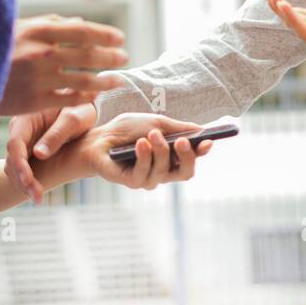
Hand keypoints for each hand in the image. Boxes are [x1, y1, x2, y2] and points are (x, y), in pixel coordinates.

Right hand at [0, 15, 128, 114]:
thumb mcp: (18, 27)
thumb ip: (50, 23)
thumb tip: (80, 23)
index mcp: (38, 30)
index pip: (82, 30)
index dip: (104, 34)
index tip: (120, 38)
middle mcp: (41, 53)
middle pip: (87, 54)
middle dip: (110, 56)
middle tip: (124, 57)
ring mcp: (39, 78)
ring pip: (83, 79)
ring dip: (104, 79)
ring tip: (117, 79)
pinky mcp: (34, 100)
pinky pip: (68, 99)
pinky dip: (86, 97)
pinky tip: (96, 95)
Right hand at [4, 103, 99, 203]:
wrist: (81, 108)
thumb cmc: (79, 109)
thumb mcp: (74, 119)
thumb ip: (57, 134)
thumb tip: (39, 154)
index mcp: (26, 119)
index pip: (15, 143)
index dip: (19, 164)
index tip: (28, 181)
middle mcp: (19, 131)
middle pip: (12, 159)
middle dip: (22, 180)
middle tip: (37, 196)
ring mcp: (22, 142)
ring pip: (14, 168)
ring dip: (24, 184)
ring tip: (38, 198)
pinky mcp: (27, 152)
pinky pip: (22, 169)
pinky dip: (28, 182)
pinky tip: (37, 193)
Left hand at [75, 113, 213, 190]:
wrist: (97, 139)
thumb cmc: (126, 131)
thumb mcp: (155, 123)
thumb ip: (176, 128)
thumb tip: (201, 129)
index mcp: (172, 156)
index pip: (193, 158)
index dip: (202, 152)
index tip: (207, 141)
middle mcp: (164, 170)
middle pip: (186, 172)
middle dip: (187, 157)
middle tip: (181, 141)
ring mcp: (149, 178)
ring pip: (165, 171)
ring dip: (160, 151)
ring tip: (151, 134)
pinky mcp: (133, 182)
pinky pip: (145, 174)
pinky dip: (144, 157)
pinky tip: (140, 144)